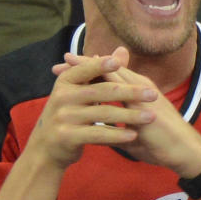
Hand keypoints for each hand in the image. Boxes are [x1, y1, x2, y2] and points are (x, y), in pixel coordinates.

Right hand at [29, 53, 157, 167]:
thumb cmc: (70, 116)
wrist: (47, 149)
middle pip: (102, 91)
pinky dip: (117, 134)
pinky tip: (133, 135)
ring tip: (150, 117)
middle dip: (130, 92)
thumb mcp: (83, 92)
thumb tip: (123, 50)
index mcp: (66, 81)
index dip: (101, 65)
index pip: (87, 69)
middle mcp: (62, 96)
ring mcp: (63, 116)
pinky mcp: (67, 136)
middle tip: (153, 95)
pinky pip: (97, 133)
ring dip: (130, 115)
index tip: (119, 63)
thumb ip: (102, 73)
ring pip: (103, 113)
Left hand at [53, 49, 200, 172]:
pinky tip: (85, 77)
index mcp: (136, 93)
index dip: (88, 74)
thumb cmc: (160, 146)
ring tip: (66, 62)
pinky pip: (118, 84)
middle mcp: (139, 86)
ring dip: (88, 66)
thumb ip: (115, 130)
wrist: (183, 153)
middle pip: (107, 69)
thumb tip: (98, 133)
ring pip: (110, 71)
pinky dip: (100, 78)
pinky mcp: (142, 100)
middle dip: (83, 66)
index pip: (109, 77)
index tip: (66, 74)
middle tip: (59, 61)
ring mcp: (141, 91)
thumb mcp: (131, 136)